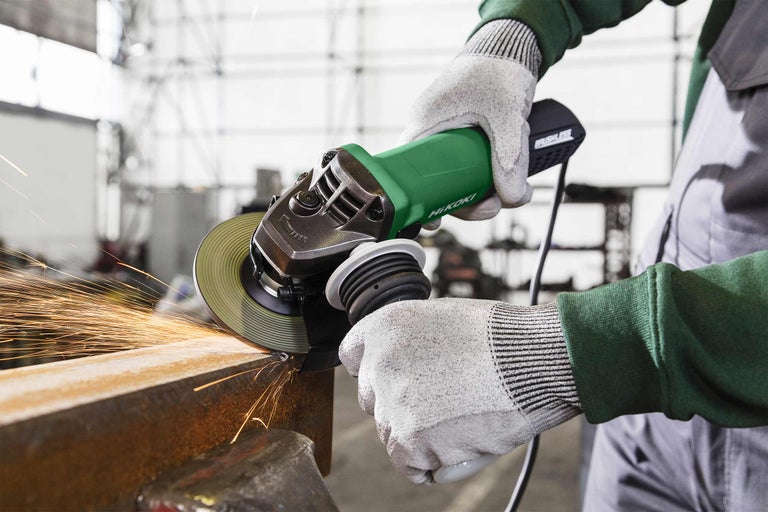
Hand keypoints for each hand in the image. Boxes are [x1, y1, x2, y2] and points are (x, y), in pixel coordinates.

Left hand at [339, 298, 580, 483]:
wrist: (535, 359)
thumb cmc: (501, 340)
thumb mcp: (441, 320)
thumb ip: (409, 344)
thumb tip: (397, 373)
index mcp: (383, 326)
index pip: (353, 358)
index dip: (378, 374)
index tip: (399, 382)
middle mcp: (378, 361)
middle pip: (374, 402)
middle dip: (403, 407)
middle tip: (447, 401)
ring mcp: (391, 401)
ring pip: (391, 435)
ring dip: (422, 436)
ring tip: (465, 415)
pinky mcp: (409, 439)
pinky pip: (410, 466)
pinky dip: (433, 464)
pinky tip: (462, 440)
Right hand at [400, 20, 541, 221]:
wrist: (511, 47)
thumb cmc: (498, 70)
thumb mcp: (507, 119)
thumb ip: (511, 159)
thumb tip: (512, 197)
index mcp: (424, 125)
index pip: (409, 174)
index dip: (421, 202)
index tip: (436, 221)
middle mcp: (429, 132)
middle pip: (436, 182)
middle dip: (464, 200)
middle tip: (490, 207)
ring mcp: (445, 134)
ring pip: (454, 176)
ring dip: (478, 190)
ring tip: (505, 194)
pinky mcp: (461, 134)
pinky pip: (466, 163)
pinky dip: (483, 174)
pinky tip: (502, 179)